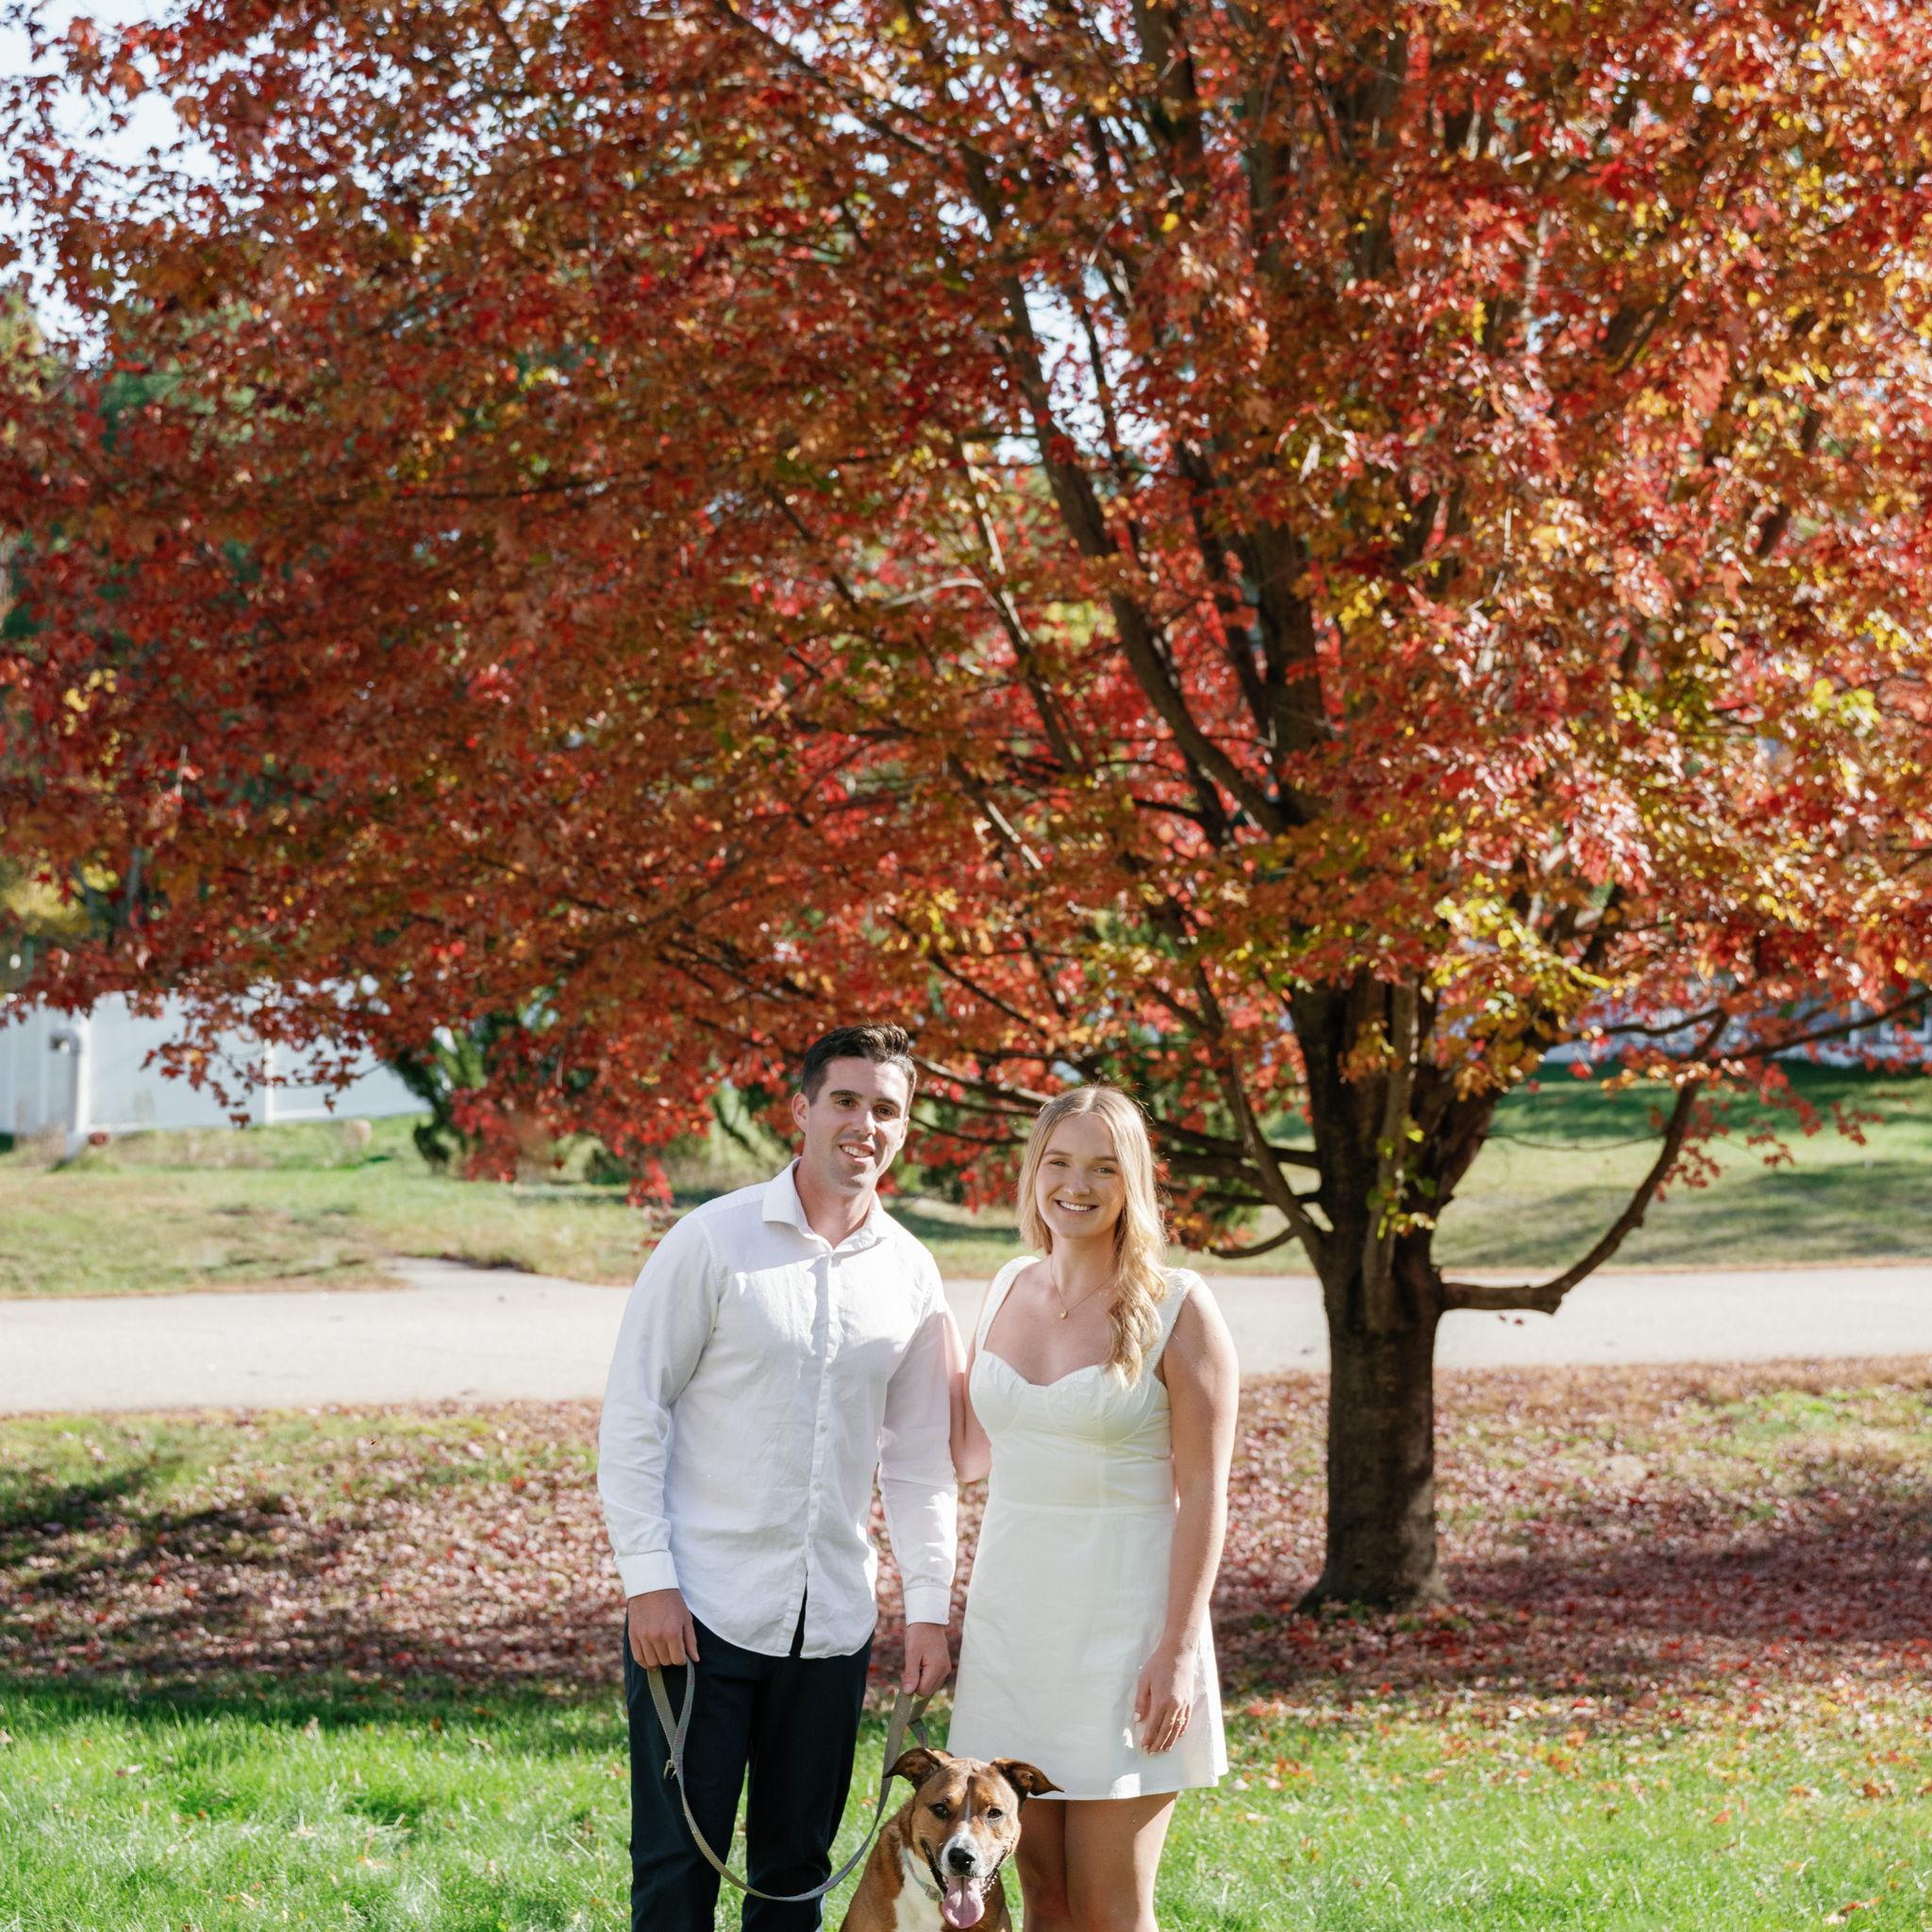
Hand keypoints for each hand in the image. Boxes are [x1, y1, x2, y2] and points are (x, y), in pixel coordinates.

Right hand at [627, 1588, 699, 1669]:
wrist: (651, 1585)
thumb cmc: (672, 1601)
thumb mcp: (686, 1618)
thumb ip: (691, 1640)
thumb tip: (695, 1660)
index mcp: (672, 1632)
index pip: (678, 1660)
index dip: (681, 1659)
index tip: (681, 1652)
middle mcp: (657, 1637)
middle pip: (665, 1661)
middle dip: (670, 1657)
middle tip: (671, 1647)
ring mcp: (643, 1637)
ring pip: (652, 1662)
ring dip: (658, 1660)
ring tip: (662, 1651)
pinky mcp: (633, 1635)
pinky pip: (638, 1658)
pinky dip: (645, 1662)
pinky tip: (650, 1659)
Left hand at [902, 1621, 951, 1695]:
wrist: (928, 1619)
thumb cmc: (918, 1634)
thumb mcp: (911, 1653)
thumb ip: (911, 1674)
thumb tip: (908, 1693)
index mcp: (937, 1668)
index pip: (922, 1691)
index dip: (910, 1686)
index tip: (904, 1673)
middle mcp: (944, 1670)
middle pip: (927, 1691)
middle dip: (915, 1684)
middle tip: (908, 1668)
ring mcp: (945, 1668)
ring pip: (931, 1686)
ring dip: (920, 1680)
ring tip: (915, 1664)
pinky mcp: (944, 1665)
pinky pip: (934, 1679)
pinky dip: (925, 1676)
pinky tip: (921, 1664)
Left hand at [1132, 1639, 1193, 1754]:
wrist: (1178, 1652)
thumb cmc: (1158, 1664)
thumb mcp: (1144, 1680)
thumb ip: (1141, 1701)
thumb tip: (1138, 1719)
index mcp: (1161, 1701)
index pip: (1154, 1726)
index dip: (1149, 1738)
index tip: (1144, 1747)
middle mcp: (1174, 1705)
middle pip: (1166, 1730)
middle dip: (1158, 1743)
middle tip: (1152, 1753)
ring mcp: (1184, 1703)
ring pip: (1177, 1727)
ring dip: (1170, 1740)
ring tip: (1164, 1749)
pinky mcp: (1189, 1699)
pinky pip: (1186, 1719)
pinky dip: (1181, 1729)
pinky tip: (1178, 1735)